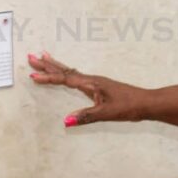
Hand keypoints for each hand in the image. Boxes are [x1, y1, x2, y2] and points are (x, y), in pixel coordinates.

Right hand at [27, 51, 151, 126]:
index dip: (48, 78)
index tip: (33, 75)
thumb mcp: (107, 114)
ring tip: (43, 58)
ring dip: (55, 66)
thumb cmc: (129, 107)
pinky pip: (77, 77)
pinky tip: (65, 75)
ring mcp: (95, 82)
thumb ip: (87, 116)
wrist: (146, 103)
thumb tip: (66, 121)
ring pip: (70, 72)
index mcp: (92, 84)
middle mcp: (92, 80)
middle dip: (47, 65)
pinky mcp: (98, 87)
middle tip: (31, 57)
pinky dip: (66, 73)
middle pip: (65, 70)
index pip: (65, 79)